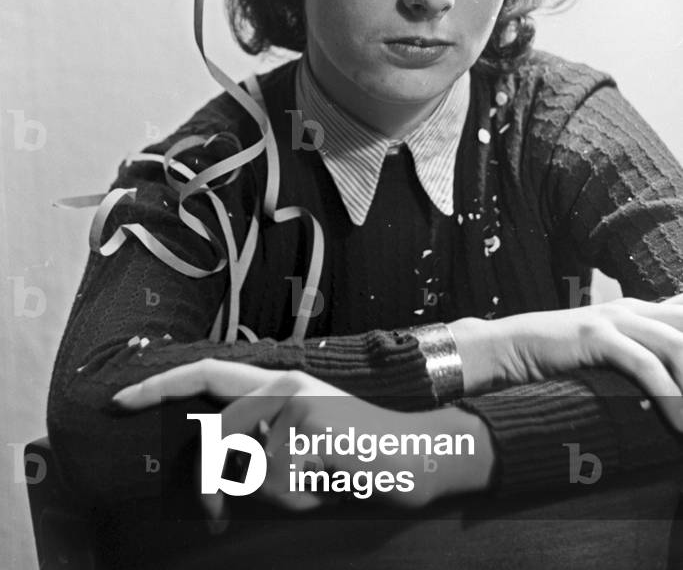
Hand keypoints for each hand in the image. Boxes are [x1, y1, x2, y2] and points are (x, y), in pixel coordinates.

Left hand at [112, 361, 494, 511]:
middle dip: (206, 485)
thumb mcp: (299, 445)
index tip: (118, 399)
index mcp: (276, 384)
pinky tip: (334, 481)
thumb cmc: (354, 457)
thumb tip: (211, 472)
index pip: (207, 372)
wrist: (417, 455)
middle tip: (213, 519)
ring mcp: (298, 403)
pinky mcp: (314, 428)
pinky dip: (303, 498)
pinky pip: (280, 482)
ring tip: (317, 482)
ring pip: (250, 470)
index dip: (161, 385)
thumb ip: (259, 442)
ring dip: (280, 496)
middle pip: (215, 438)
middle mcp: (283, 385)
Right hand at [448, 294, 682, 430]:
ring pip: (676, 345)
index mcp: (638, 310)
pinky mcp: (595, 334)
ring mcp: (613, 318)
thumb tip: (670, 384)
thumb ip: (638, 357)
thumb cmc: (556, 359)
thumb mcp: (605, 353)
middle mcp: (632, 308)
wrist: (505, 348)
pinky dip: (669, 395)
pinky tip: (679, 424)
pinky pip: (644, 364)